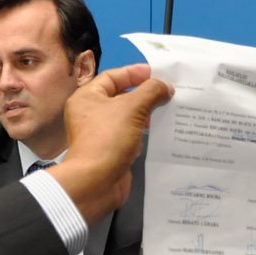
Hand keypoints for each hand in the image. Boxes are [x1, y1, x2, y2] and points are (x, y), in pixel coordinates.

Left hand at [52, 64, 173, 225]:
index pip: (112, 76)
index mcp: (87, 97)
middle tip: (167, 93)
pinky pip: (129, 135)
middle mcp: (90, 113)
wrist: (96, 181)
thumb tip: (165, 87)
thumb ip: (151, 91)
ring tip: (168, 110)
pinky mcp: (110, 150)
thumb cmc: (109, 137)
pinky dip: (143, 133)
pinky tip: (160, 131)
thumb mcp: (132, 107)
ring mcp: (100, 133)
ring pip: (126, 117)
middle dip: (144, 94)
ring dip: (146, 114)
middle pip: (120, 96)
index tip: (156, 74)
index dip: (134, 73)